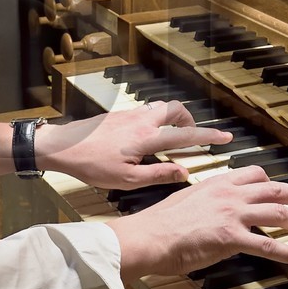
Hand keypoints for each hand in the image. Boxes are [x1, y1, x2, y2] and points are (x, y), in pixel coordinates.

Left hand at [39, 100, 232, 190]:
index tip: (225, 137)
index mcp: (146, 138)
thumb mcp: (127, 180)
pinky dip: (155, 121)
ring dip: (172, 119)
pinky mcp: (119, 114)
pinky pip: (146, 112)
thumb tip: (184, 172)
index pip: (185, 135)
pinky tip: (146, 139)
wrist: (62, 147)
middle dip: (189, 120)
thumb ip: (159, 174)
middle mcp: (141, 120)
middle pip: (175, 109)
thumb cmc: (92, 166)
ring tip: (170, 139)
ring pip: (160, 108)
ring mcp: (129, 114)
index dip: (208, 136)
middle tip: (193, 136)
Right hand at [108, 165, 287, 278]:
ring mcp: (232, 214)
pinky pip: (270, 246)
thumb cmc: (158, 224)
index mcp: (217, 183)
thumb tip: (215, 214)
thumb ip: (207, 204)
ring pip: (279, 214)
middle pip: (274, 190)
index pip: (254, 174)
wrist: (147, 236)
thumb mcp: (186, 201)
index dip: (272, 182)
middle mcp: (229, 194)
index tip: (282, 189)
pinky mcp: (231, 238)